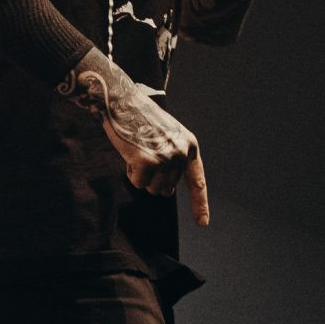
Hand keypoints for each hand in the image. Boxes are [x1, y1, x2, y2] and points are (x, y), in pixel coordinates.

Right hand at [100, 81, 209, 227]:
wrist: (122, 101)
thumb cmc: (140, 118)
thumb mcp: (166, 136)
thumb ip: (173, 160)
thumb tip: (167, 190)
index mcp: (189, 146)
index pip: (197, 181)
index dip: (199, 204)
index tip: (202, 223)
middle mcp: (182, 153)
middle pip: (167, 189)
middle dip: (152, 179)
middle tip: (144, 155)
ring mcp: (166, 158)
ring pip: (152, 189)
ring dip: (141, 176)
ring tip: (137, 152)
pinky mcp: (149, 162)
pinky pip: (138, 183)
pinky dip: (131, 173)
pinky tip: (130, 153)